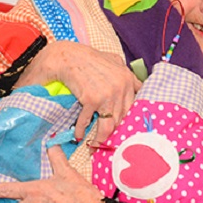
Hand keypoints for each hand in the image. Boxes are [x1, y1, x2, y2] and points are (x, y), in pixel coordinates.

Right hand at [17, 40, 140, 145]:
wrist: (65, 56)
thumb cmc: (86, 57)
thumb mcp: (113, 60)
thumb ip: (125, 72)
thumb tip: (137, 85)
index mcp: (127, 79)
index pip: (132, 107)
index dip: (127, 122)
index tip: (122, 132)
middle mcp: (120, 88)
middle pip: (121, 119)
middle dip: (114, 133)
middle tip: (108, 143)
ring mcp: (107, 94)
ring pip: (108, 126)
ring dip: (100, 139)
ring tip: (94, 146)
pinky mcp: (92, 100)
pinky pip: (87, 121)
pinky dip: (81, 130)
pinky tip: (78, 136)